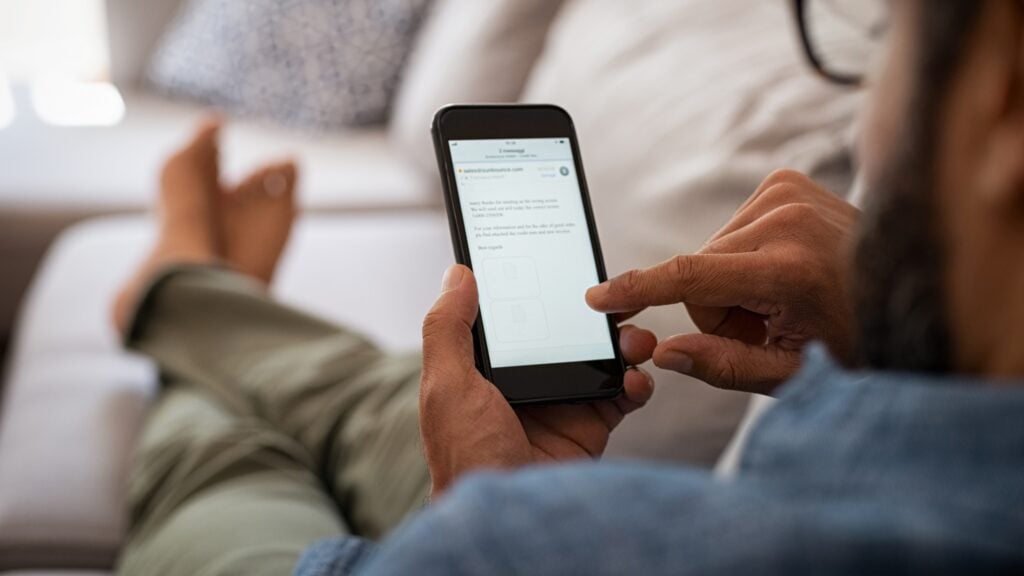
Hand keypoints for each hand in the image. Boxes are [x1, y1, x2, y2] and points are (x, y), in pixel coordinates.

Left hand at [420, 265, 655, 499]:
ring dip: (624, 343)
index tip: (565, 264)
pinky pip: (622, 396)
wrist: (509, 522)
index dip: (541, 290)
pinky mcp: (590, 427)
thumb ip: (448, 328)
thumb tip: (458, 273)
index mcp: (488, 368)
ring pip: (600, 358)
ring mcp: (562, 403)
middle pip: (568, 332)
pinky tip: (635, 380)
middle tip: (617, 300)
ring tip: (634, 339)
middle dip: (596, 314)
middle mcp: (527, 381)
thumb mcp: (447, 385)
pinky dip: (636, 383)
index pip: (519, 315)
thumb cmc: (466, 456)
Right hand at [587, 170, 858, 394]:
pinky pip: (730, 228)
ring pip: (711, 252)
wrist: (911, 289)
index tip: (597, 296)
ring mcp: (789, 192)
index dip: (637, 289)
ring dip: (733, 281)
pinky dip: (745, 255)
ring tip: (784, 296)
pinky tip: (784, 268)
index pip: (690, 277)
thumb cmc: (857, 339)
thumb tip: (663, 355)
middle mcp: (787, 220)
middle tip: (768, 323)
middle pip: (698, 273)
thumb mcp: (792, 372)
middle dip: (718, 307)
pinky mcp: (787, 181)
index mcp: (790, 270)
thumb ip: (723, 365)